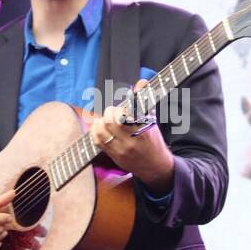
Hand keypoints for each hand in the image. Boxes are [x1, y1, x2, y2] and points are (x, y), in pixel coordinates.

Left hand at [87, 78, 174, 192]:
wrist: (154, 167)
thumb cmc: (153, 140)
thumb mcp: (152, 120)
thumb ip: (144, 101)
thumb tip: (141, 83)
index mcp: (143, 129)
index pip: (129, 112)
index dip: (125, 105)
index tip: (127, 103)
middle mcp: (131, 140)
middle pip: (111, 119)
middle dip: (111, 112)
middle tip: (115, 113)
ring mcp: (121, 149)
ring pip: (101, 130)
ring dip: (101, 121)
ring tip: (107, 120)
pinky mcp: (113, 155)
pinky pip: (97, 141)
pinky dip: (95, 131)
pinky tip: (100, 128)